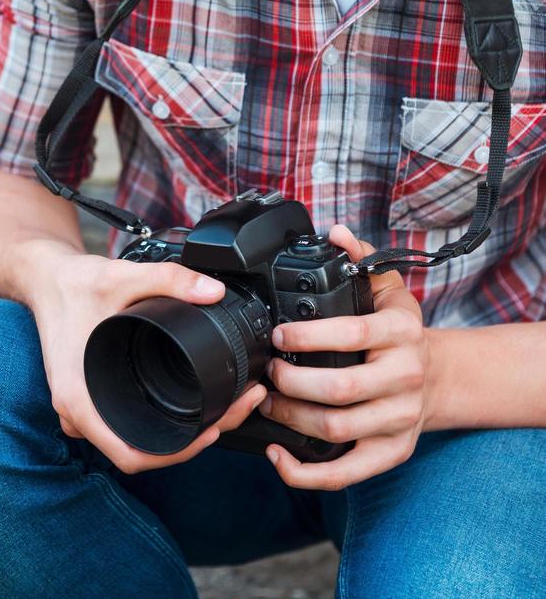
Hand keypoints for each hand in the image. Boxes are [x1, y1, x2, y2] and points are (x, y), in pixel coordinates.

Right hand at [28, 246, 267, 474]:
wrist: (45, 277)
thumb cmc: (71, 285)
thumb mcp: (121, 276)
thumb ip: (169, 280)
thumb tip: (212, 291)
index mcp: (79, 398)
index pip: (129, 455)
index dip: (174, 454)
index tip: (210, 432)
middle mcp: (81, 412)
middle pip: (142, 448)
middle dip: (192, 438)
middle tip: (234, 408)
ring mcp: (88, 406)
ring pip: (138, 436)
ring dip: (181, 430)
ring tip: (225, 405)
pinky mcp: (97, 395)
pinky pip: (131, 421)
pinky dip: (164, 417)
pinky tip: (195, 399)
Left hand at [259, 224, 429, 489]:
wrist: (439, 377)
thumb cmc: (400, 331)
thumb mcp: (387, 288)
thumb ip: (360, 260)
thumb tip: (336, 233)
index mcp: (402, 332)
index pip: (352, 334)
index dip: (308, 338)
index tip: (277, 335)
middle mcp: (406, 377)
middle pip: (340, 389)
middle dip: (291, 382)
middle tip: (266, 372)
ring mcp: (401, 419)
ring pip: (338, 430)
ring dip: (291, 419)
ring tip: (266, 401)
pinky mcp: (392, 452)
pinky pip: (346, 473)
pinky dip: (305, 471)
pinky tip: (278, 453)